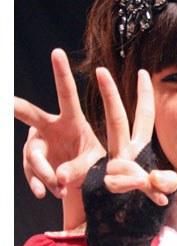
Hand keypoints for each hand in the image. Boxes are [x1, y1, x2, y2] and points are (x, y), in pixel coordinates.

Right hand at [14, 49, 104, 199]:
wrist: (88, 182)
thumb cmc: (97, 166)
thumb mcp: (95, 165)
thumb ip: (79, 169)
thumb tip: (59, 178)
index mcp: (73, 120)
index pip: (66, 94)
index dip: (61, 73)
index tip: (57, 52)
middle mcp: (51, 127)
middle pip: (29, 114)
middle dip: (15, 106)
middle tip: (4, 102)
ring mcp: (39, 144)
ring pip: (31, 154)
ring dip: (43, 172)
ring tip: (58, 189)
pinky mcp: (34, 162)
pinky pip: (30, 171)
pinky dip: (38, 183)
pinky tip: (45, 193)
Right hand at [95, 67, 176, 204]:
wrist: (121, 224)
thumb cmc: (142, 202)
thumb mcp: (161, 188)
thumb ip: (163, 182)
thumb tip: (152, 177)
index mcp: (135, 147)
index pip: (142, 117)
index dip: (144, 96)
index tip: (143, 72)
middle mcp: (121, 153)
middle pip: (117, 120)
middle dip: (110, 96)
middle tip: (101, 71)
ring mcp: (112, 167)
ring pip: (115, 158)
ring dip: (126, 171)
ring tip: (138, 173)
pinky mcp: (107, 184)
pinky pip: (118, 182)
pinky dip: (131, 188)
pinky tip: (148, 197)